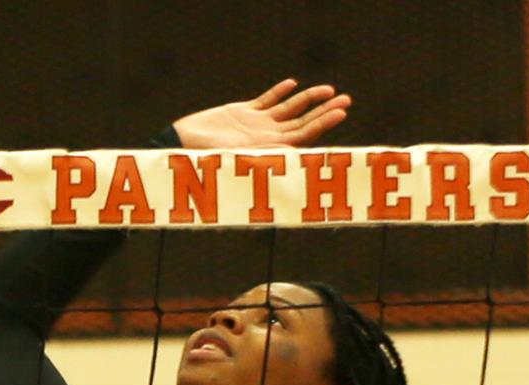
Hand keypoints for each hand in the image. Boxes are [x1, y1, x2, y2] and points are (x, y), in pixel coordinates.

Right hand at [173, 79, 350, 150]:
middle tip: (347, 100)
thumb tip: (292, 152)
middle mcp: (267, 136)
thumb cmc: (206, 156)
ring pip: (289, 109)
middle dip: (325, 111)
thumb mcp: (237, 156)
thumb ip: (264, 153)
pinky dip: (280, 92)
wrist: (182, 144)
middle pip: (303, 122)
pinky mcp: (243, 112)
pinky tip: (293, 84)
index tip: (341, 112)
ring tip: (329, 90)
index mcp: (269, 148)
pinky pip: (267, 100)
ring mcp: (256, 124)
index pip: (304, 134)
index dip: (323, 123)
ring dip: (308, 100)